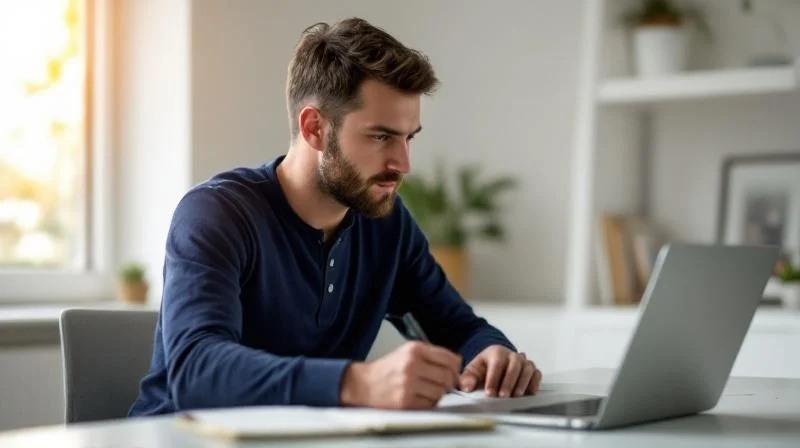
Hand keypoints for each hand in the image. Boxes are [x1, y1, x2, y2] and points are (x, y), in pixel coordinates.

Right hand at [340, 341, 461, 408]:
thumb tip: (455, 366)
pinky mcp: (405, 400)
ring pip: (440, 392)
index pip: (449, 358)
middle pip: (447, 376)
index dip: (455, 368)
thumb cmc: (388, 369)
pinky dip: (428, 402)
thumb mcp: (407, 352)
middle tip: (444, 385)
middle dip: (449, 383)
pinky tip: (418, 397)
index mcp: (415, 349)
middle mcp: (412, 364)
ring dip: (438, 394)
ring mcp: (408, 383)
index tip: (454, 372)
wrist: (363, 384)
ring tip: (426, 390)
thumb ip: (431, 356)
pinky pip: (429, 404)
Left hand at [458, 345, 540, 397]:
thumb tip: (467, 387)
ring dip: (523, 382)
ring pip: (527, 369)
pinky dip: (535, 382)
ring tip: (516, 395)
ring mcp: (524, 361)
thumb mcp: (473, 370)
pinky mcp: (532, 369)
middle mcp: (512, 355)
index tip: (489, 393)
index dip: (493, 379)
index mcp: (496, 352)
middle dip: (508, 382)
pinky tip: (531, 392)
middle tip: (503, 395)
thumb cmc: (485, 366)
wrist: (496, 360)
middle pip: (514, 366)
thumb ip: (468, 378)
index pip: (496, 364)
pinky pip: (537, 374)